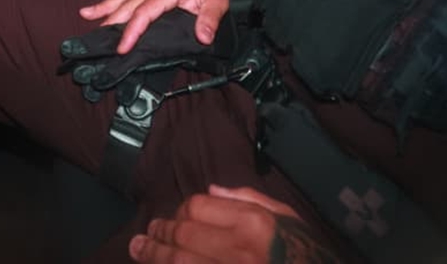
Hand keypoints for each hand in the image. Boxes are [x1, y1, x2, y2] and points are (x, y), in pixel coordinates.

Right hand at [80, 0, 229, 54]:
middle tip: (95, 39)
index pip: (143, 14)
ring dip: (104, 5)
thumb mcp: (216, 2)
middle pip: (127, 6)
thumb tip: (203, 37)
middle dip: (110, 23)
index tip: (122, 47)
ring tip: (84, 13)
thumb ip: (208, 20)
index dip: (131, 31)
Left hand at [129, 185, 300, 263]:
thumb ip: (251, 199)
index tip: (172, 218)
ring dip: (155, 256)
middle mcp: (239, 250)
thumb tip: (212, 190)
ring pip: (180, 262)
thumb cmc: (307, 253)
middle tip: (144, 236)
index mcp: (255, 224)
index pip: (199, 207)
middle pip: (183, 234)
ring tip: (139, 250)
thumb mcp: (289, 219)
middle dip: (159, 234)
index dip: (180, 211)